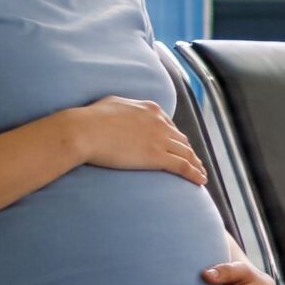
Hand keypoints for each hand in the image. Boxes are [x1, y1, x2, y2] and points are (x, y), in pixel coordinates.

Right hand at [72, 96, 205, 184]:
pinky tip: (201, 181)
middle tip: (193, 162)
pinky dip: (194, 173)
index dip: (175, 138)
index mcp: (151, 109)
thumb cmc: (90, 118)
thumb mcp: (113, 103)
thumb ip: (126, 107)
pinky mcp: (156, 156)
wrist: (84, 131)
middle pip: (180, 140)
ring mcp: (160, 140)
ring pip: (186, 153)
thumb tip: (125, 110)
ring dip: (196, 164)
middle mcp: (160, 123)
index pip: (169, 125)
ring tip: (201, 173)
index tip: (178, 147)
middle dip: (188, 151)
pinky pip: (182, 166)